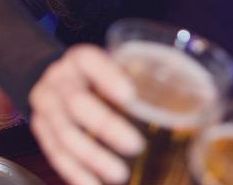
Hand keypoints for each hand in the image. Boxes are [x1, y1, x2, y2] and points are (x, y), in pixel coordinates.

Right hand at [29, 45, 144, 184]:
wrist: (53, 82)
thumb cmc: (94, 78)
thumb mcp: (110, 67)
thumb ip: (139, 80)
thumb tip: (192, 109)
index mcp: (78, 59)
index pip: (88, 60)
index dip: (107, 77)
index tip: (129, 96)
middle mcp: (58, 80)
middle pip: (76, 102)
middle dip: (105, 126)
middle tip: (135, 145)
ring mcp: (46, 106)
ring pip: (64, 133)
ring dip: (93, 157)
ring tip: (120, 174)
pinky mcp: (40, 130)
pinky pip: (55, 154)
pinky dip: (75, 173)